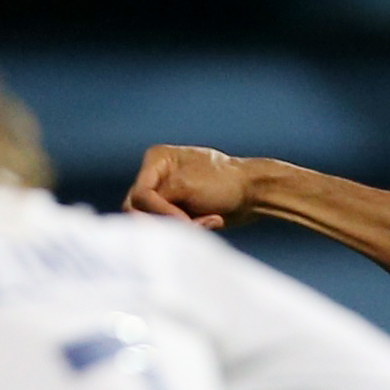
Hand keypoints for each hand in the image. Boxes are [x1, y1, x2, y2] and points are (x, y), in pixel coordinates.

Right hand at [126, 145, 257, 230]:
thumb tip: (135, 217)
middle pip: (140, 210)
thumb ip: (157, 200)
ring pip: (154, 223)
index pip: (140, 195)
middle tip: (194, 224)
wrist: (254, 193)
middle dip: (167, 222)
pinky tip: (211, 222)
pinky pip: (168, 228)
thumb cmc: (224, 183)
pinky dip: (190, 230)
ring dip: (180, 227)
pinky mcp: (174, 211)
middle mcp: (155, 176)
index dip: (159, 211)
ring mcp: (163, 195)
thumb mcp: (187, 185)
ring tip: (207, 222)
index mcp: (156, 160)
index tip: (184, 219)